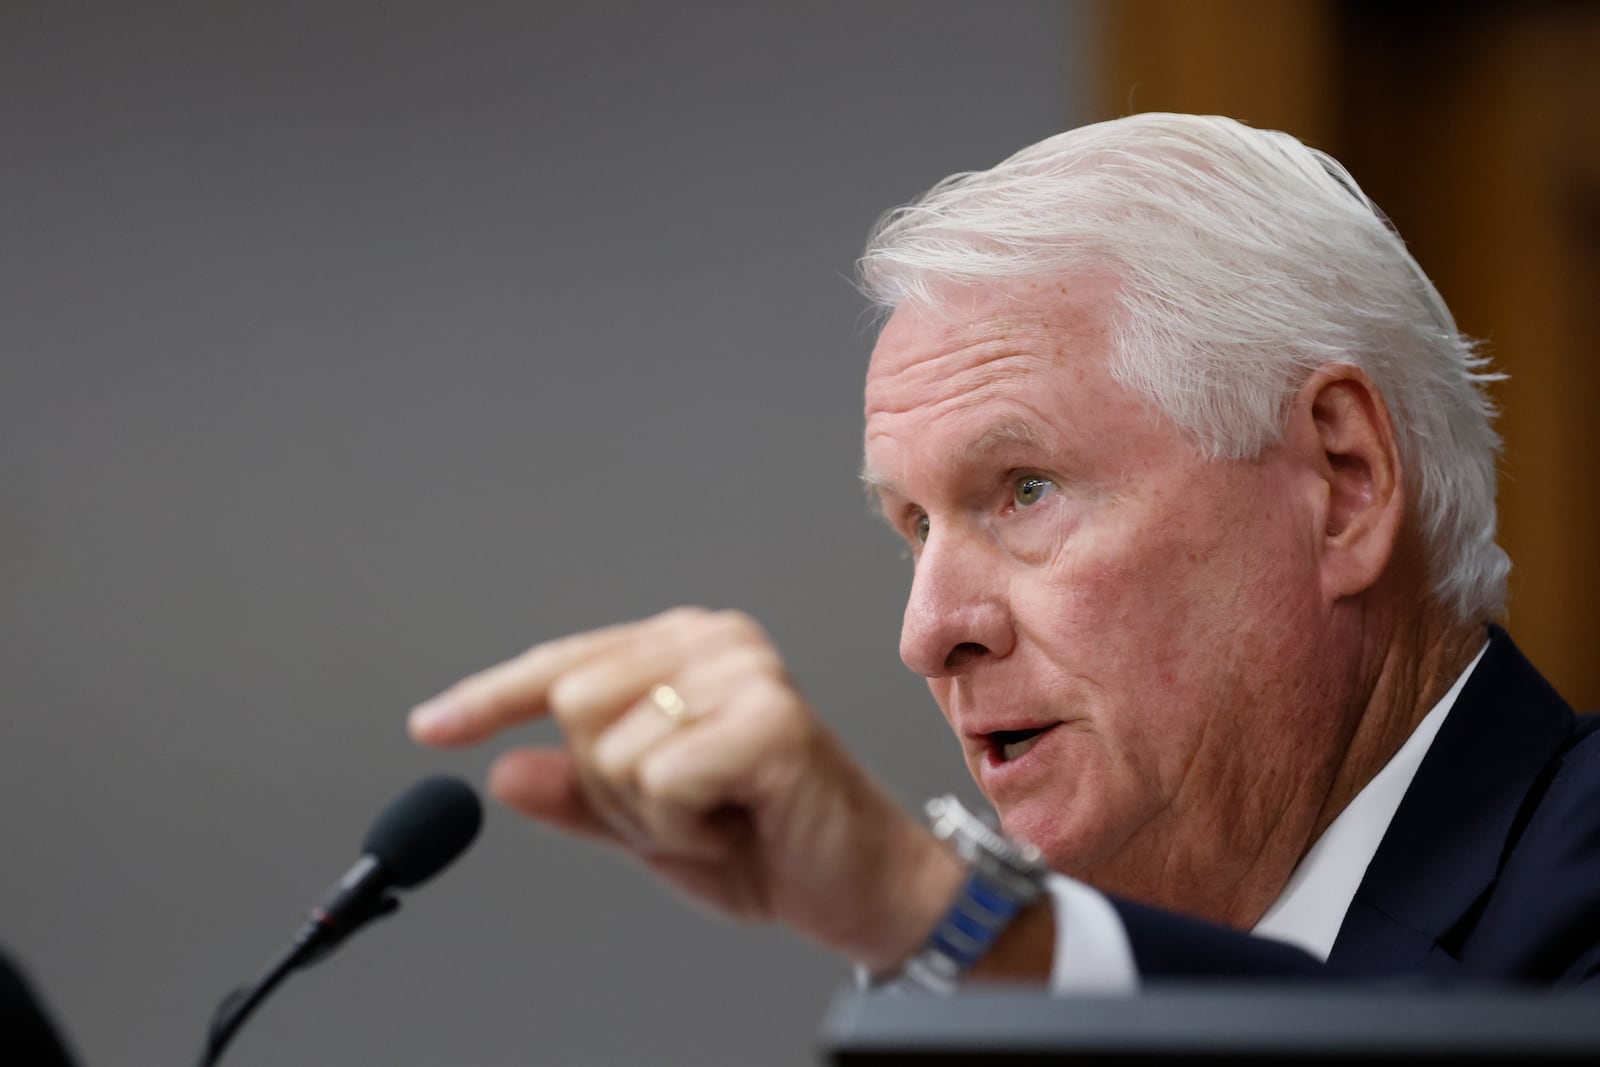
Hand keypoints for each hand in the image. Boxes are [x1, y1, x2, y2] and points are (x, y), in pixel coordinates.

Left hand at [407, 607, 963, 971]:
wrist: (865, 889)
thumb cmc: (769, 844)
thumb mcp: (647, 825)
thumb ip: (577, 795)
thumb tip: (503, 770)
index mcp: (685, 648)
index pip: (563, 663)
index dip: (491, 699)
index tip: (431, 728)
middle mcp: (714, 640)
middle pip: (573, 703)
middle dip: (607, 785)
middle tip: (683, 809)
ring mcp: (744, 670)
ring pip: (608, 747)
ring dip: (647, 811)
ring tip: (718, 813)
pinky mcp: (769, 715)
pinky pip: (659, 780)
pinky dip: (682, 825)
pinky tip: (741, 820)